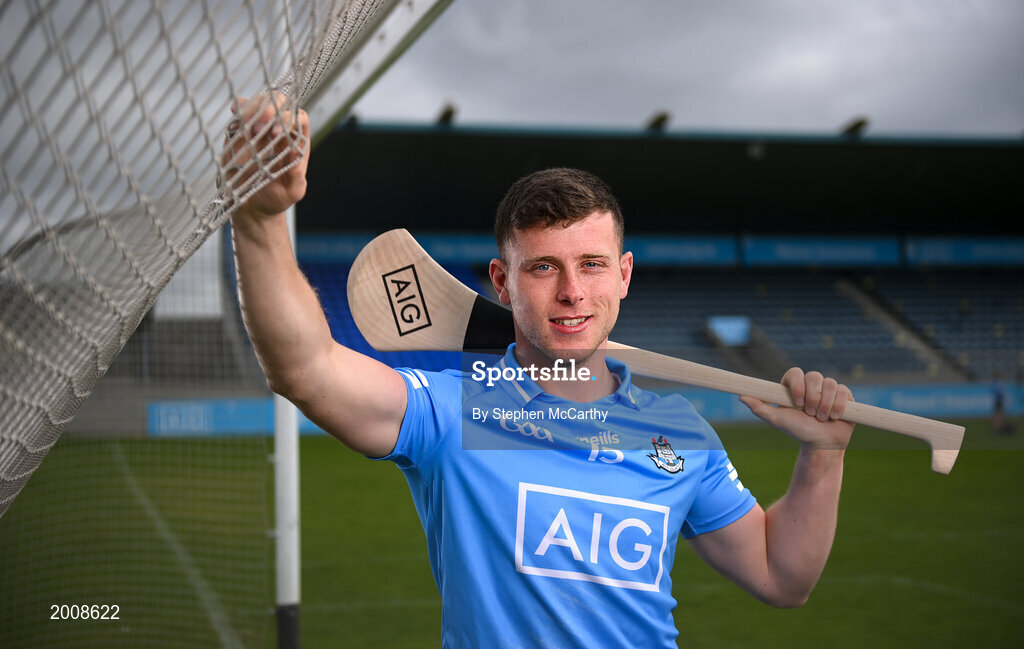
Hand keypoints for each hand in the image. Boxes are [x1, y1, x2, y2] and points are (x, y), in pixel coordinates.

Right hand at [220, 91, 309, 218]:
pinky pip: (241, 110)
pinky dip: (239, 107)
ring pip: (260, 102)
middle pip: (281, 103)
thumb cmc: (277, 198)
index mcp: (296, 142)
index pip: (298, 117)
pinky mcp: (241, 130)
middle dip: (272, 107)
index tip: (276, 133)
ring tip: (248, 124)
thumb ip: (297, 176)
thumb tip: (296, 154)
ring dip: (254, 107)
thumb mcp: (292, 191)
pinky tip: (237, 113)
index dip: (289, 119)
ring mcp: (260, 127)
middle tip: (262, 124)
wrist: (253, 206)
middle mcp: (279, 130)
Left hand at [740, 368, 854, 450]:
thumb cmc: (798, 431)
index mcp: (794, 386)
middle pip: (814, 376)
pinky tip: (835, 417)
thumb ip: (760, 408)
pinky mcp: (844, 395)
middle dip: (813, 398)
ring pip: (830, 383)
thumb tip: (741, 396)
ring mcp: (828, 389)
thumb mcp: (777, 420)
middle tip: (810, 414)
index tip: (797, 403)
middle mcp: (811, 384)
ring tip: (822, 419)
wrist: (821, 445)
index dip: (798, 385)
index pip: (795, 372)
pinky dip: (839, 405)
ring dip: (826, 405)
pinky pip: (844, 391)